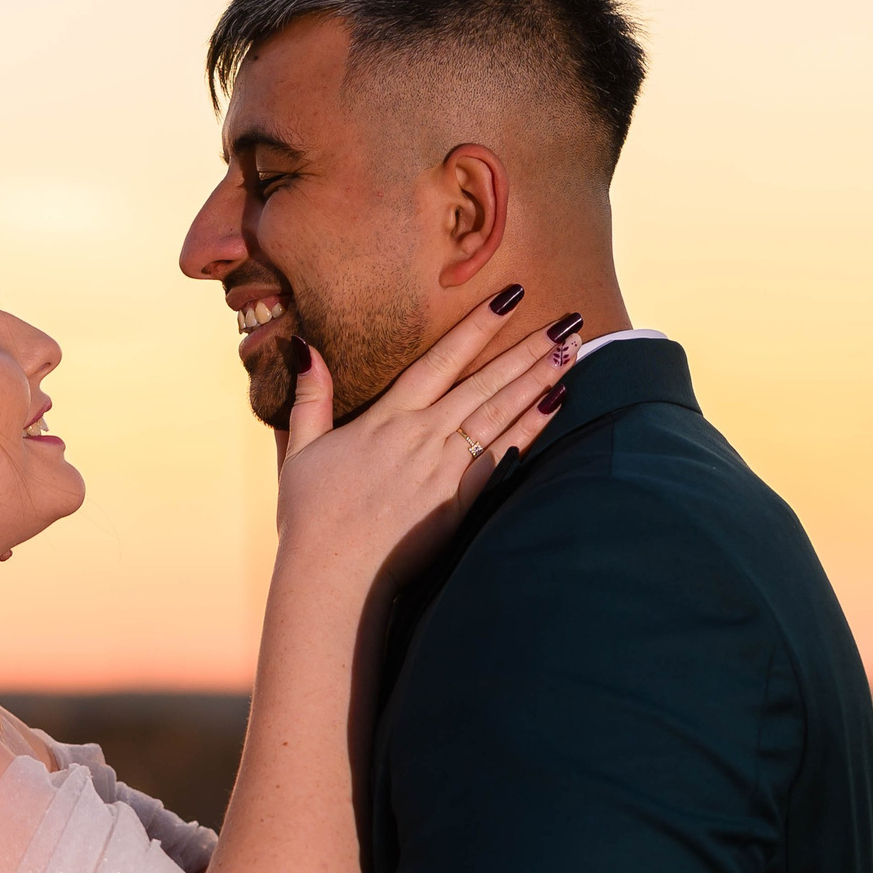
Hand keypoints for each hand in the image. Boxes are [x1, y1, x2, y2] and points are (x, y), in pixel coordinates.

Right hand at [276, 289, 573, 590]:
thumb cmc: (310, 517)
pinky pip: (502, 456)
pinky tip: (557, 405)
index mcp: (386, 419)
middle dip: (527, 347)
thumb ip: (310, 398)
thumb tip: (304, 347)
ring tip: (572, 350)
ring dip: (539, 379)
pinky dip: (531, 429)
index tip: (508, 298)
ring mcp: (444, 468)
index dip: (476, 327)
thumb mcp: (300, 450)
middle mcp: (421, 435)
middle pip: (484, 381)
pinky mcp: (458, 501)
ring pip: (500, 412)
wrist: (331, 574)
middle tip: (567, 318)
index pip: (440, 361)